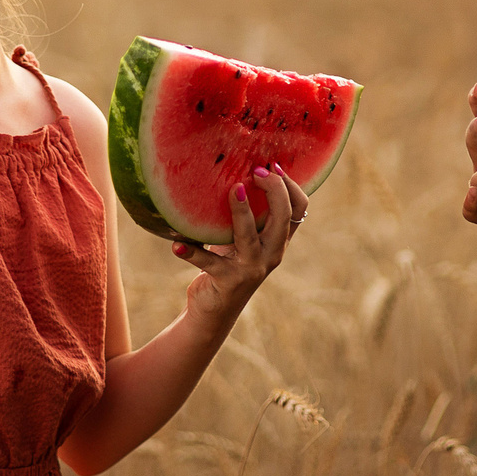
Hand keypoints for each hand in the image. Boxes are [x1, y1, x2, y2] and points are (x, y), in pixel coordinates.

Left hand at [171, 164, 308, 325]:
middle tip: (255, 171)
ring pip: (250, 235)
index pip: (299, 208)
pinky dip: (191, 252)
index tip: (273, 165)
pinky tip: (177, 245)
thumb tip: (235, 170)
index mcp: (278, 240)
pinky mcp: (228, 281)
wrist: (215, 310)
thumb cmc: (228, 263)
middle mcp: (271, 254)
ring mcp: (251, 268)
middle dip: (274, 190)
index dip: (292, 185)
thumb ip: (249, 215)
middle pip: (283, 216)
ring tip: (234, 190)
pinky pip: (208, 262)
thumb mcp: (244, 238)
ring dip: (242, 212)